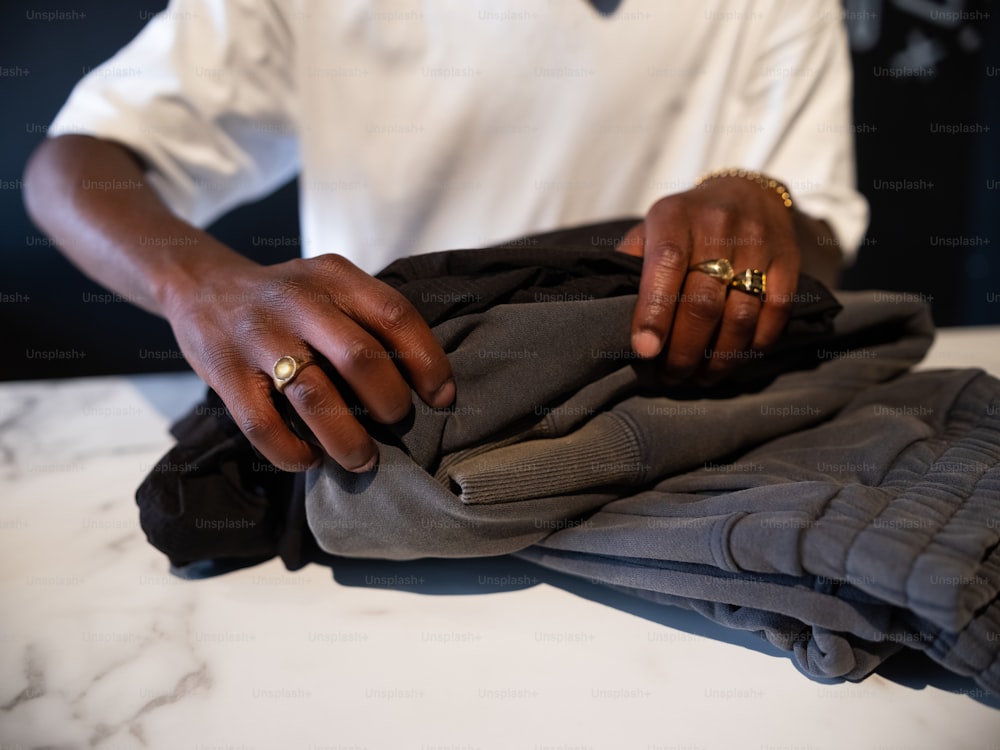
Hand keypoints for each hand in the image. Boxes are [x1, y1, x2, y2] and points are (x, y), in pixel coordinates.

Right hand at [163, 252, 454, 471]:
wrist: (202, 285)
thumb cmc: (288, 301)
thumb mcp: (331, 287)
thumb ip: (371, 321)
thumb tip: (429, 385)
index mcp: (334, 276)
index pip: (396, 316)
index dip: (427, 362)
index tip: (441, 398)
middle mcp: (298, 301)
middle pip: (360, 357)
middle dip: (390, 402)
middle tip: (396, 423)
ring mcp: (257, 336)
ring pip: (314, 396)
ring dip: (347, 438)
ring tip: (363, 459)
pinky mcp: (224, 372)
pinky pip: (262, 425)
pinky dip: (292, 452)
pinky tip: (310, 459)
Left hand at [617, 176, 800, 383]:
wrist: (747, 194)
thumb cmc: (685, 224)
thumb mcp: (649, 229)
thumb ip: (629, 264)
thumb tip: (609, 313)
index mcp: (674, 217)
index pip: (664, 265)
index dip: (654, 312)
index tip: (645, 351)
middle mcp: (718, 226)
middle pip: (702, 303)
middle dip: (683, 351)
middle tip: (668, 377)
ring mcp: (758, 243)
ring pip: (740, 316)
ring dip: (718, 359)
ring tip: (698, 379)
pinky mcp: (788, 261)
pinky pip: (775, 314)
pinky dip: (753, 347)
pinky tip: (733, 361)